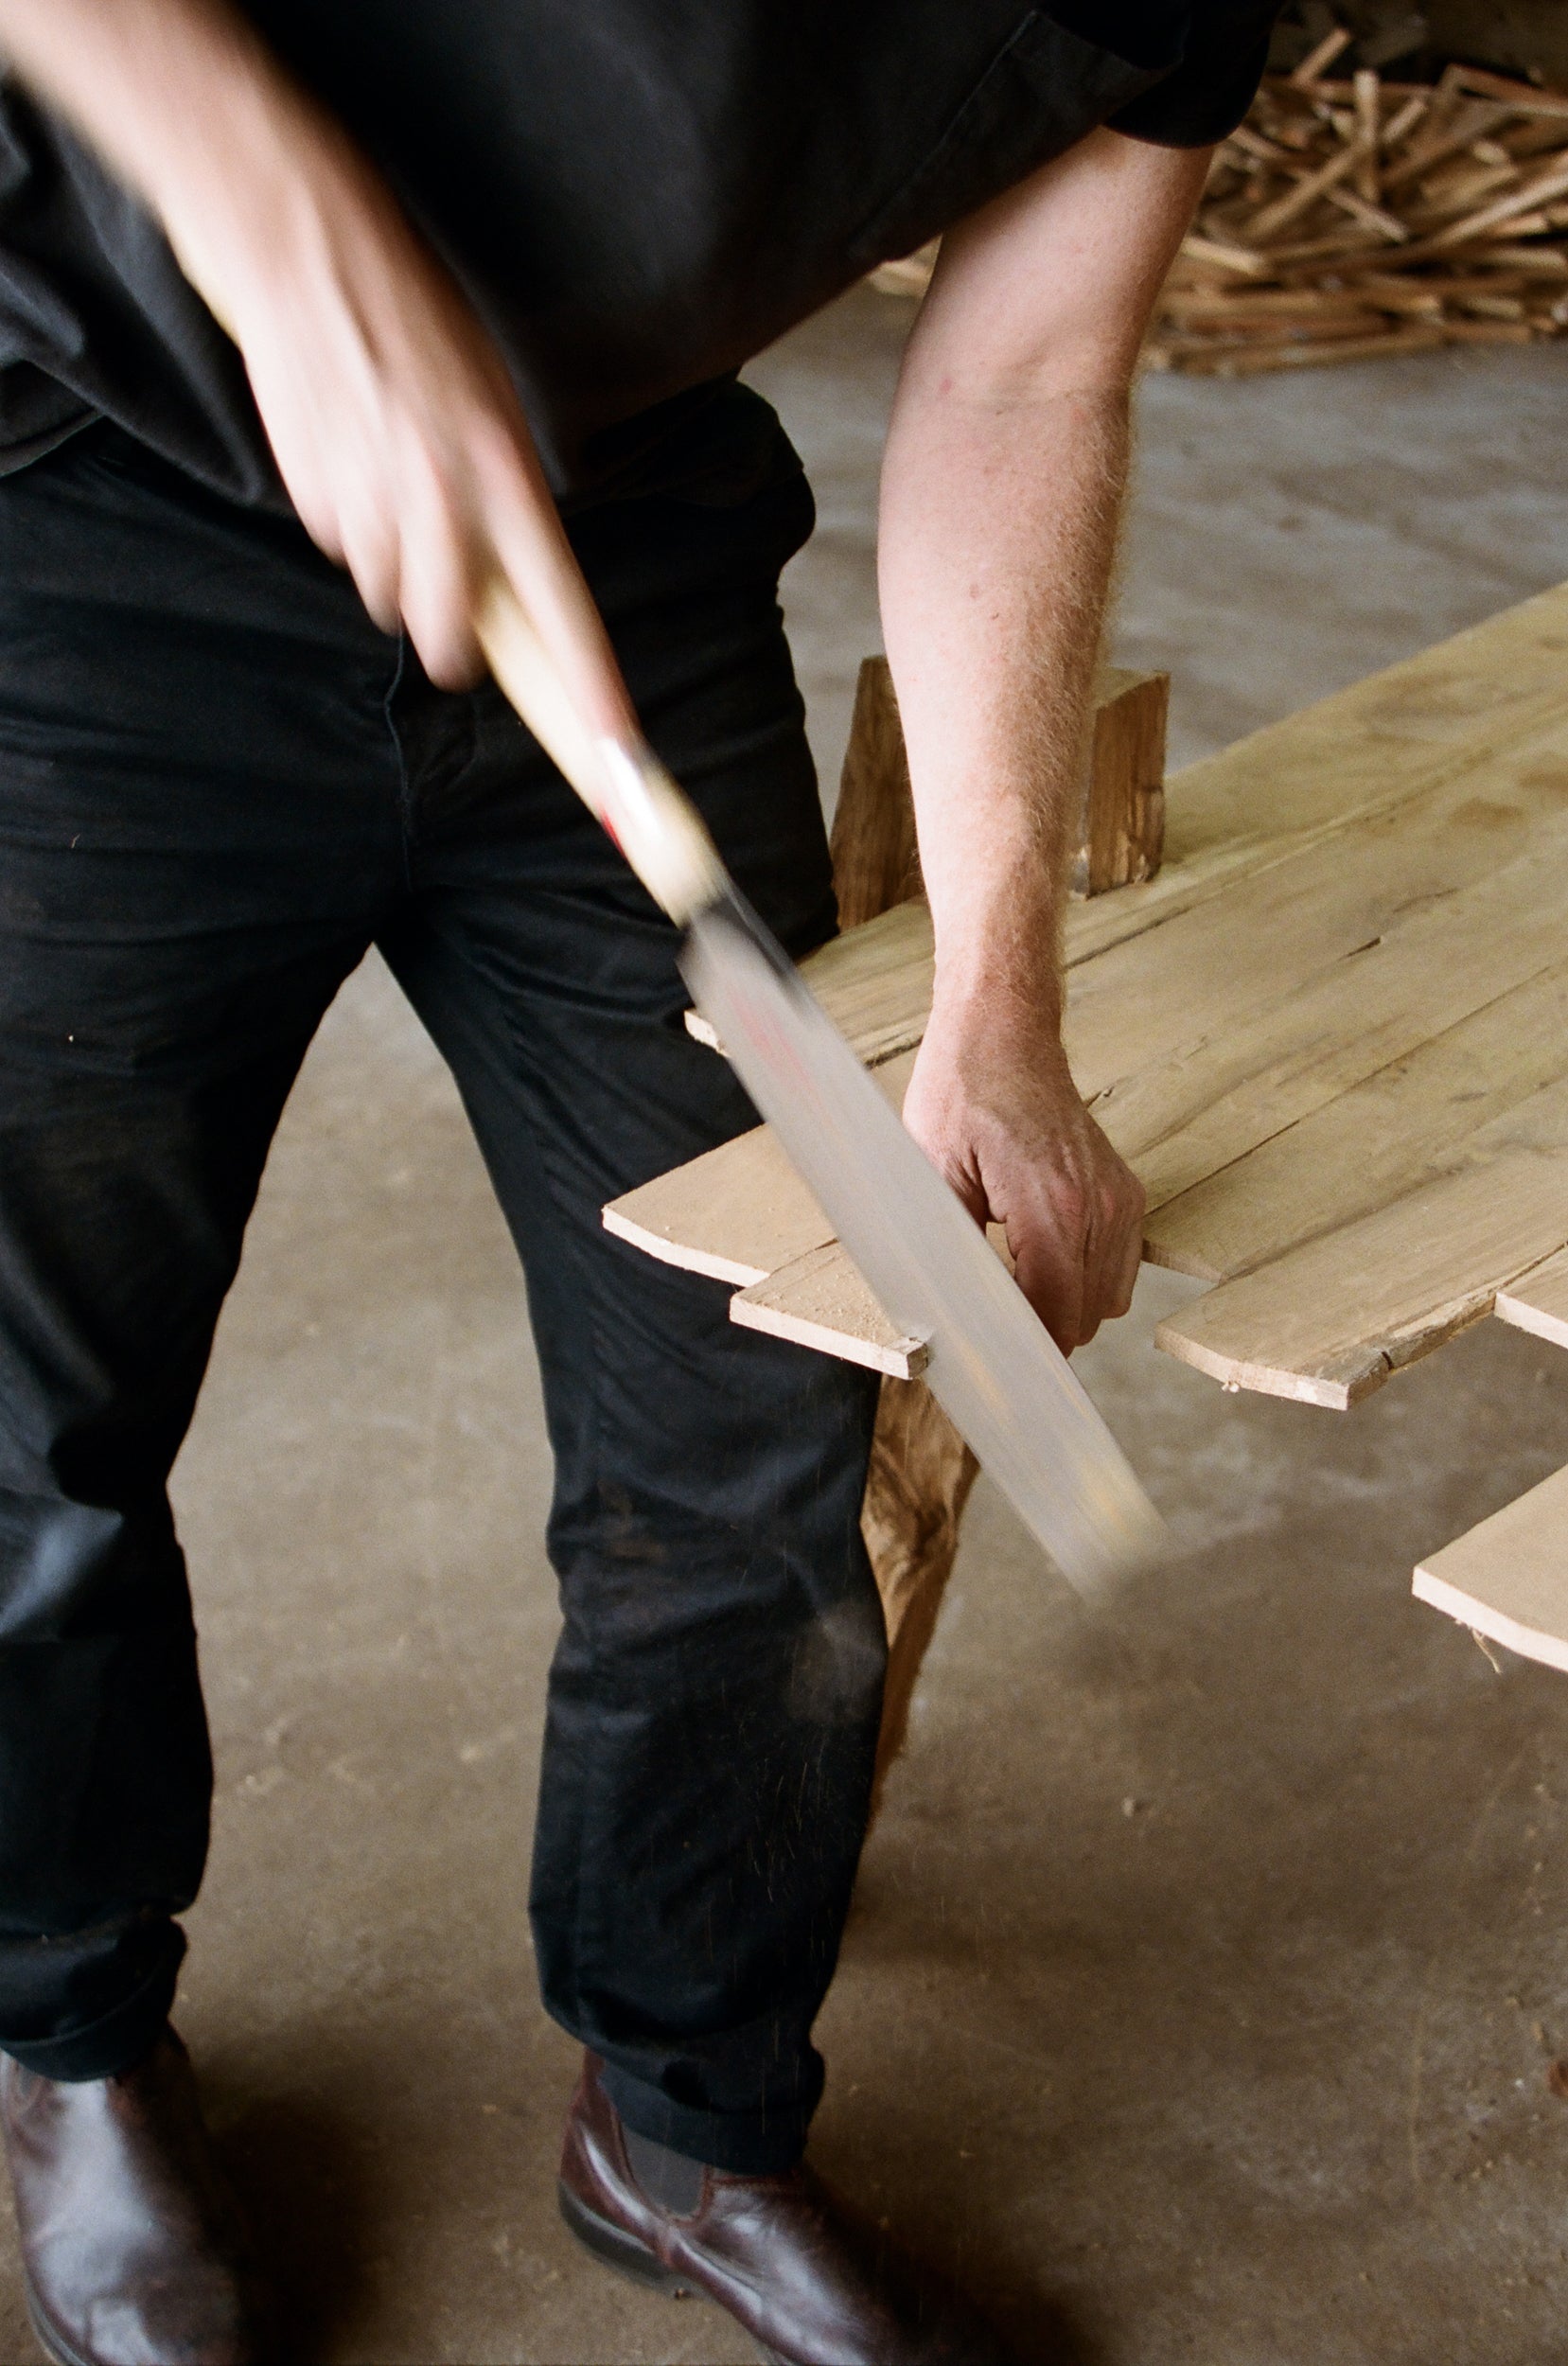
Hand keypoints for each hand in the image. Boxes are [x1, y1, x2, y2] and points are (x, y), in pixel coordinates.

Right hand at [158, 81, 636, 725]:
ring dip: (395, 574)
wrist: (309, 256)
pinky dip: (347, 527)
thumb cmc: (419, 327)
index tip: (617, 756)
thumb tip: (514, 596)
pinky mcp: (314, 497)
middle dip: (455, 649)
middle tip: (456, 628)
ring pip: (390, 601)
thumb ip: (507, 507)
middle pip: (454, 643)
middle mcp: (444, 501)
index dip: (589, 694)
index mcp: (508, 477)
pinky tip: (349, 462)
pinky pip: (340, 550)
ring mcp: (372, 503)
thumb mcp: (492, 409)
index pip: (561, 614)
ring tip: (393, 493)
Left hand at [901, 987, 1143, 1354]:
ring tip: (1014, 1288)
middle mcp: (1099, 1207)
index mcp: (1052, 1206)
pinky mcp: (1127, 1194)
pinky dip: (1086, 1281)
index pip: (1055, 1315)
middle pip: (1084, 1319)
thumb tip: (952, 1314)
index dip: (1027, 1354)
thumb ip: (949, 1250)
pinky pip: (1120, 1270)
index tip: (997, 1371)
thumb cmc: (962, 1094)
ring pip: (1106, 1302)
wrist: (1004, 1036)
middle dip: (1041, 1334)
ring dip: (1065, 1308)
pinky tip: (1042, 1262)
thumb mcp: (932, 1173)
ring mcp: (1120, 1200)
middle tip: (991, 1328)